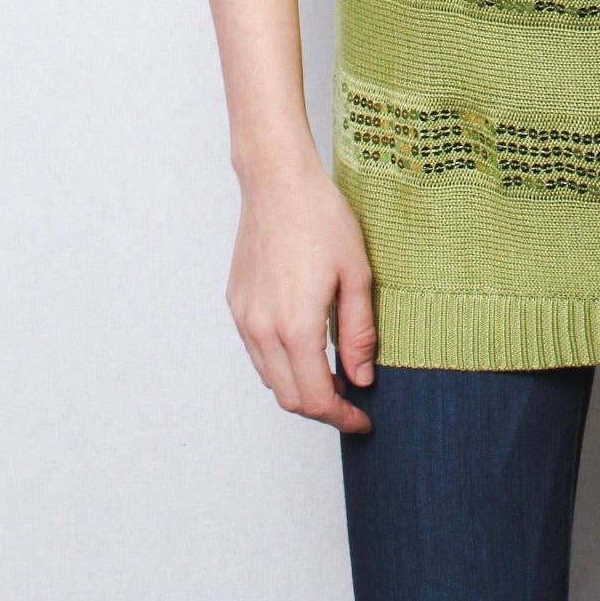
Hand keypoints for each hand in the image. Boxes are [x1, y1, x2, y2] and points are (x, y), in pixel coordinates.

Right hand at [227, 155, 376, 433]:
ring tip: (334, 375)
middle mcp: (263, 330)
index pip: (316, 398)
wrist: (277, 182)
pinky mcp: (236, 305)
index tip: (364, 418)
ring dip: (300, 388)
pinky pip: (257, 353)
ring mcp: (245, 318)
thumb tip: (362, 378)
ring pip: (270, 378)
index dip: (342, 417)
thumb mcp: (356, 273)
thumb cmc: (322, 219)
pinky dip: (281, 365)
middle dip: (323, 408)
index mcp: (296, 327)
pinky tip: (306, 347)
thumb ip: (358, 332)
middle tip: (353, 401)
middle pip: (290, 397)